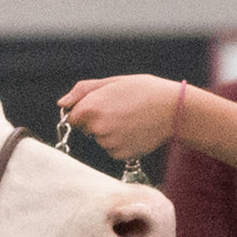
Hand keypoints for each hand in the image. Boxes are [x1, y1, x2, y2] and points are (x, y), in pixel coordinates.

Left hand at [57, 76, 184, 159]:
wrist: (174, 109)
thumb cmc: (144, 90)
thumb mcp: (113, 82)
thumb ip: (83, 91)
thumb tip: (62, 103)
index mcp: (90, 108)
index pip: (72, 117)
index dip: (85, 110)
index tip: (102, 105)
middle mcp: (96, 128)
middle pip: (86, 129)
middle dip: (97, 121)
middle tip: (122, 109)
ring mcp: (108, 143)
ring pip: (101, 139)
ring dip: (111, 131)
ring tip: (132, 118)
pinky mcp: (120, 154)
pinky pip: (113, 149)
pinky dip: (121, 142)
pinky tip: (135, 130)